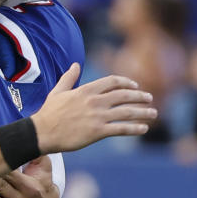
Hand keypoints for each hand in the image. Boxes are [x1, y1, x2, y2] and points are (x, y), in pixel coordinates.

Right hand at [32, 63, 156, 153]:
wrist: (43, 132)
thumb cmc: (49, 112)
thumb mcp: (58, 91)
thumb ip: (69, 78)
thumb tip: (75, 65)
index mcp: (86, 90)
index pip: (112, 82)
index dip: (126, 83)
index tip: (135, 86)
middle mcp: (95, 101)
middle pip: (124, 95)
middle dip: (139, 96)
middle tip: (149, 98)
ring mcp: (98, 117)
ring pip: (127, 112)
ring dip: (143, 112)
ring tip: (153, 113)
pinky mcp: (98, 132)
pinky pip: (121, 129)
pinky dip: (135, 128)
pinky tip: (143, 128)